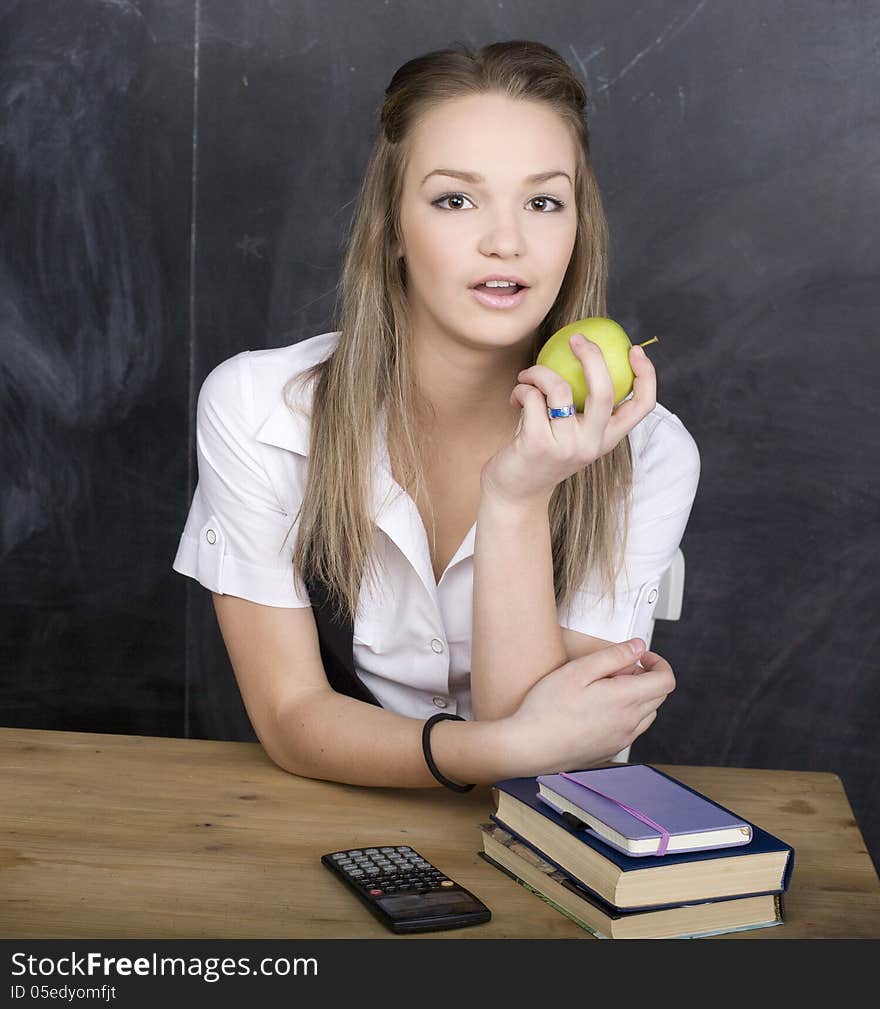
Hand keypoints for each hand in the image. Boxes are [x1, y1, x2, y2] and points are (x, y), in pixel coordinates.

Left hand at [480, 335, 656, 506]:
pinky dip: (521, 389)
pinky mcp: (538, 444)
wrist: (515, 493)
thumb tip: (587, 353)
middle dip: (592, 356)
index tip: (633, 350)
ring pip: (559, 388)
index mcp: (607, 439)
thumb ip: (582, 406)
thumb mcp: (571, 433)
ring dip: (539, 371)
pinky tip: (516, 398)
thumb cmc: (541, 453)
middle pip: (605, 391)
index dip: (646, 375)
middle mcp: (592, 444)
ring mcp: (566, 446)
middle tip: (576, 338)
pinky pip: (532, 398)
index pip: (643, 407)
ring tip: (528, 376)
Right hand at [499, 639, 675, 775]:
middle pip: (658, 695)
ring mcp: (621, 740)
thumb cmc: (546, 710)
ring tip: (604, 689)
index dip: (658, 662)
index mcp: (625, 700)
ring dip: (636, 696)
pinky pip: (631, 729)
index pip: (666, 680)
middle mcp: (629, 723)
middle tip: (614, 669)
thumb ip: (613, 656)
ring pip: (646, 713)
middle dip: (644, 676)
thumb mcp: (578, 670)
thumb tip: (638, 647)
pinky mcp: (610, 750)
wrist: (529, 747)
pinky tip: (597, 708)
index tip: (641, 656)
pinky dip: (625, 714)